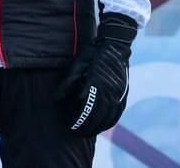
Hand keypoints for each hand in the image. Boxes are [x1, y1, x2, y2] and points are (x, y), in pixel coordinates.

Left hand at [54, 13, 137, 136]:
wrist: (114, 46)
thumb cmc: (92, 54)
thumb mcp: (77, 66)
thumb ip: (67, 83)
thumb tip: (55, 99)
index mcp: (95, 85)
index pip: (84, 110)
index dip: (77, 120)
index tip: (69, 127)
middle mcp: (108, 92)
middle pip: (97, 117)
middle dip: (86, 128)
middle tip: (76, 133)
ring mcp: (118, 94)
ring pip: (108, 118)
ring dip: (98, 128)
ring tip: (87, 133)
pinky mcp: (124, 94)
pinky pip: (117, 113)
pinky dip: (110, 122)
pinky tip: (103, 126)